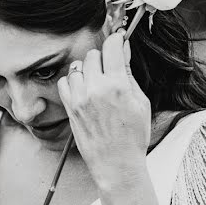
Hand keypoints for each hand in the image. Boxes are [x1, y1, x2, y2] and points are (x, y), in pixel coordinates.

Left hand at [57, 30, 150, 190]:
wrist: (116, 163)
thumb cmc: (132, 136)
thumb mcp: (140, 102)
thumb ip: (128, 74)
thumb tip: (123, 50)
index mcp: (118, 86)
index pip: (112, 47)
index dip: (117, 40)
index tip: (119, 41)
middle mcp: (96, 89)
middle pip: (93, 55)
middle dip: (103, 58)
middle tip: (111, 70)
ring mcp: (80, 99)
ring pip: (78, 67)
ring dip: (87, 70)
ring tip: (97, 82)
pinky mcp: (70, 108)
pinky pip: (65, 82)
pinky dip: (73, 82)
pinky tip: (83, 90)